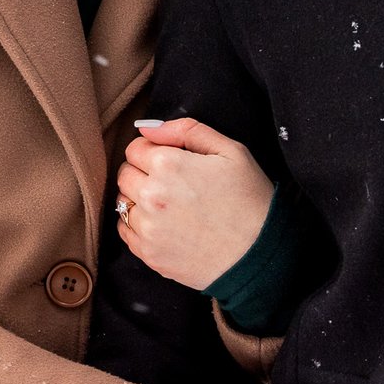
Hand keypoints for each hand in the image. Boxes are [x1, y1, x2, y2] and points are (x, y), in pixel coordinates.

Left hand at [115, 117, 275, 290]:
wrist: (260, 256)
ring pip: (122, 202)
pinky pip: (125, 230)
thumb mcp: (231, 152)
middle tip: (173, 184)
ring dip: (139, 199)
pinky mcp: (148, 254)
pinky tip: (165, 225)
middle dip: (142, 172)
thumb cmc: (250, 201)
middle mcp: (151, 195)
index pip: (135, 147)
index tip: (173, 162)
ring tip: (171, 206)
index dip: (154, 151)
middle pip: (125, 173)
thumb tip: (147, 128)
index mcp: (168, 164)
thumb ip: (187, 130)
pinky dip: (138, 225)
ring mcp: (147, 227)